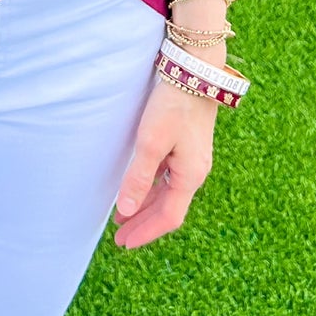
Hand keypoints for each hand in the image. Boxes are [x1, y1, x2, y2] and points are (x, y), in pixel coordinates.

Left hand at [112, 76, 217, 249]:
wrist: (195, 71)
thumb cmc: (173, 105)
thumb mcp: (151, 142)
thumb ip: (139, 177)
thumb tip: (127, 210)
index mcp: (190, 176)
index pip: (168, 217)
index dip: (145, 232)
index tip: (124, 243)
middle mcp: (195, 172)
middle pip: (168, 208)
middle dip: (144, 223)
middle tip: (119, 237)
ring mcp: (193, 159)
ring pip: (168, 193)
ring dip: (146, 206)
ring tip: (123, 216)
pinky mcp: (187, 145)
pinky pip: (169, 178)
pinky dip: (152, 188)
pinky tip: (139, 188)